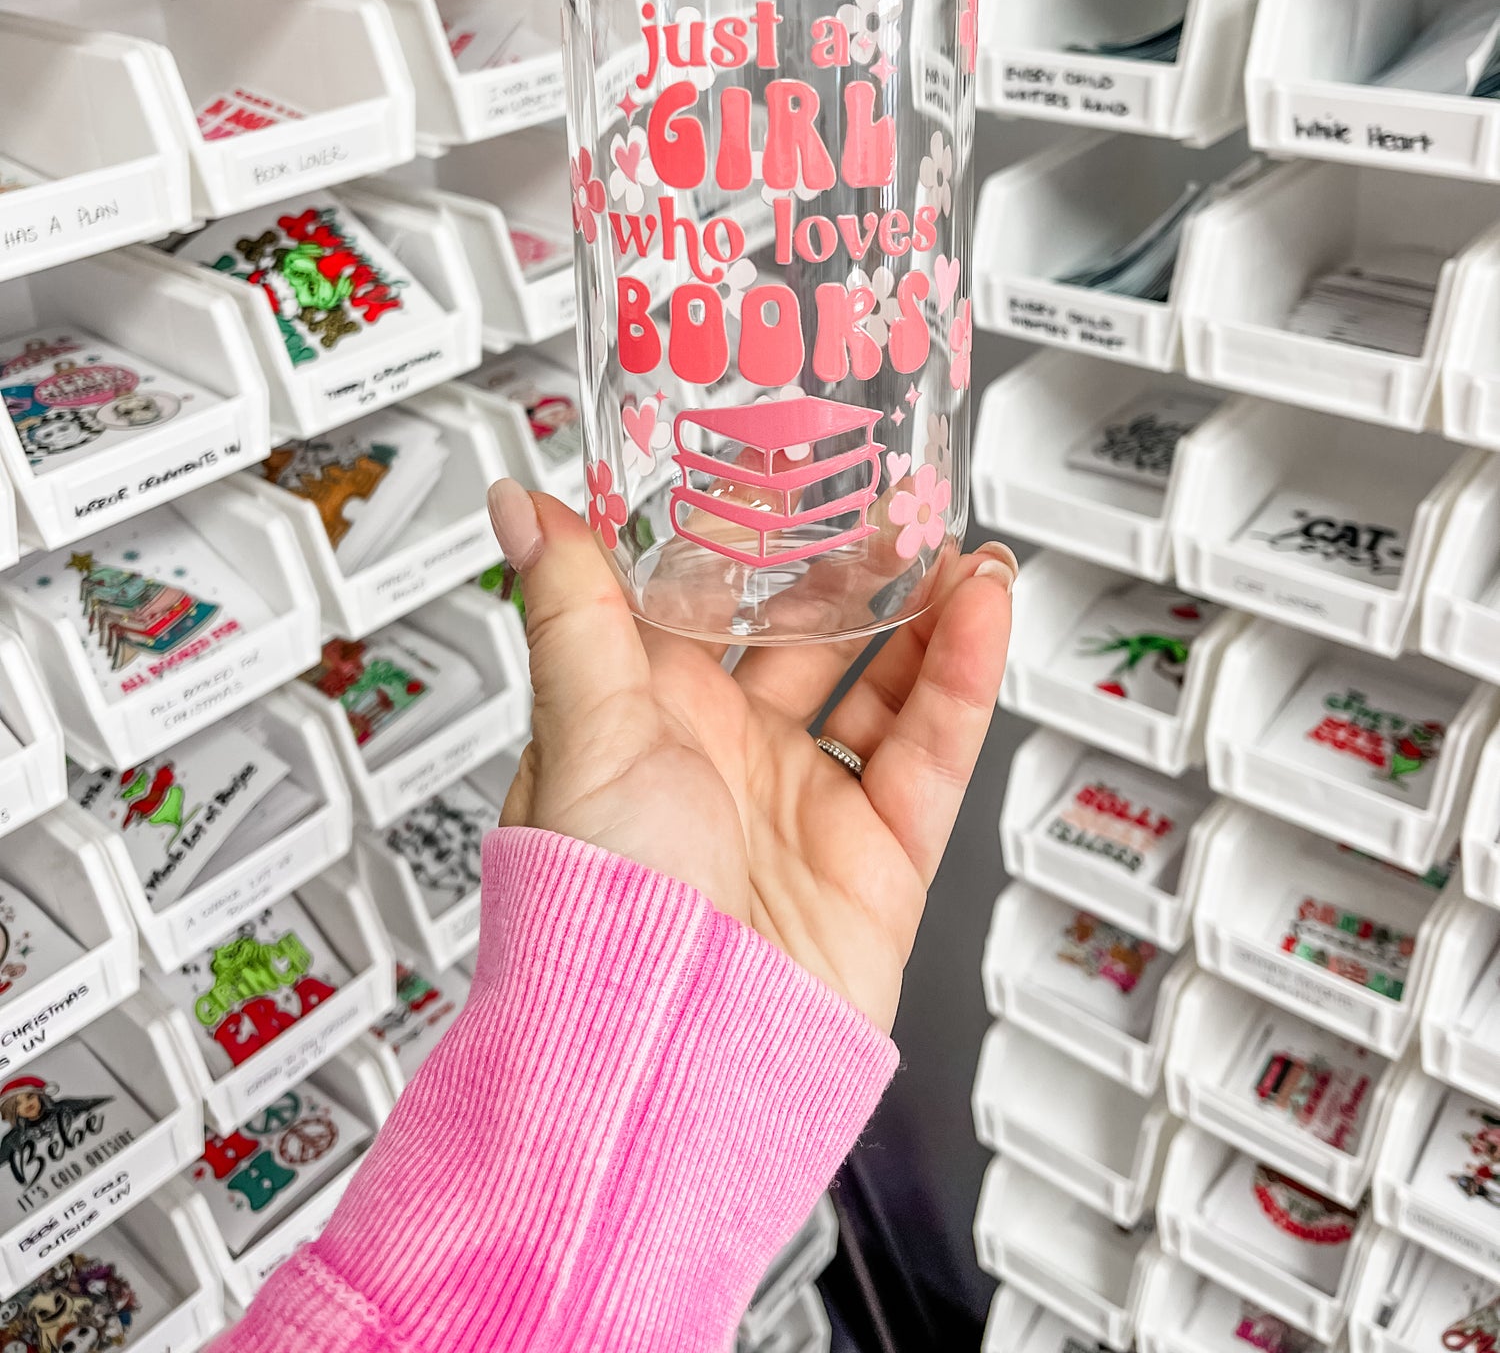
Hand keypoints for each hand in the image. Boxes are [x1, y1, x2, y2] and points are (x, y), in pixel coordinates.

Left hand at [487, 480, 1015, 1033]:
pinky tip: (979, 610)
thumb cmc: (596, 911)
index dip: (750, 534)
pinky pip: (933, 750)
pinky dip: (963, 677)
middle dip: (851, 564)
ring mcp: (806, 802)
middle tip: (892, 494)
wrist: (669, 1054)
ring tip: (953, 540)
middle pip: (806, 633)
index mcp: (646, 717)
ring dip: (922, 609)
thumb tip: (521, 507)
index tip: (788, 466)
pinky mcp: (879, 855)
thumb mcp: (583, 728)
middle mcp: (727, 755)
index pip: (706, 600)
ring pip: (883, 682)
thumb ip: (572, 604)